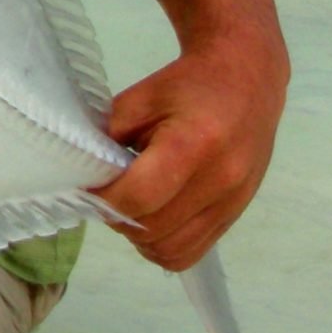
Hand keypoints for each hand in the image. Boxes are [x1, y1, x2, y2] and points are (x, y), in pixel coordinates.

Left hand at [95, 23, 287, 271]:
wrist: (246, 80)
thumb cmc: (188, 85)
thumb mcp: (139, 99)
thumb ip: (108, 138)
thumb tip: (85, 179)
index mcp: (194, 144)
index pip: (138, 197)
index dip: (104, 198)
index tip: (90, 186)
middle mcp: (220, 180)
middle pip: (152, 229)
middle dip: (119, 217)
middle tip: (109, 194)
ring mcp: (233, 203)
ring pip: (170, 251)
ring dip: (140, 237)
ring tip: (133, 206)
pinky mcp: (236, 214)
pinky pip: (191, 253)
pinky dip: (164, 246)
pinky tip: (155, 219)